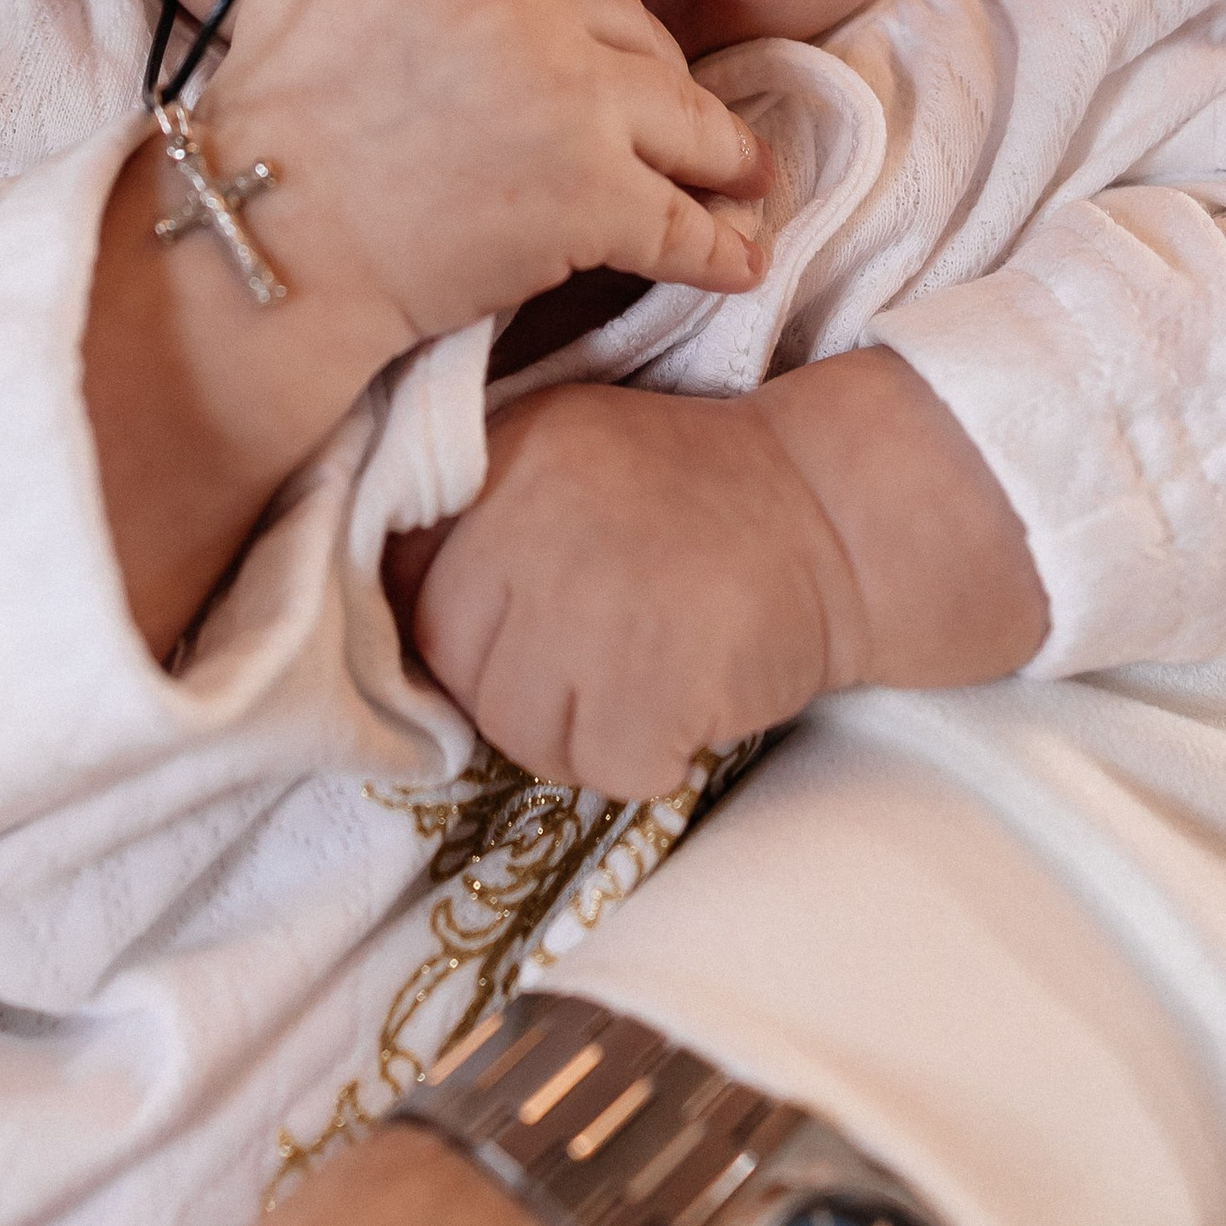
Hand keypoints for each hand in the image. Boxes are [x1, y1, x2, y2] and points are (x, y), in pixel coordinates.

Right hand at [208, 0, 765, 342]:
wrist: (267, 227)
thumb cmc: (267, 121)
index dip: (598, 15)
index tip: (614, 50)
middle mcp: (530, 6)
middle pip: (635, 33)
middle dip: (663, 78)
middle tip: (690, 119)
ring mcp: (573, 98)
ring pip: (684, 118)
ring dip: (723, 154)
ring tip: (748, 177)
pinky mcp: (592, 195)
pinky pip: (679, 221)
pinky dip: (716, 246)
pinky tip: (738, 258)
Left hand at [397, 381, 846, 797]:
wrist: (837, 512)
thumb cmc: (697, 501)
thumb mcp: (569, 459)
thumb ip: (479, 521)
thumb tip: (388, 628)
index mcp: (506, 457)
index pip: (409, 587)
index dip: (458, 632)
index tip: (516, 636)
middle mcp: (535, 517)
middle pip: (459, 670)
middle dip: (518, 691)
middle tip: (598, 664)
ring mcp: (596, 597)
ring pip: (521, 733)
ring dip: (583, 734)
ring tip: (647, 678)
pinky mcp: (659, 673)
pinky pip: (604, 768)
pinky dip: (649, 759)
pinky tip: (688, 701)